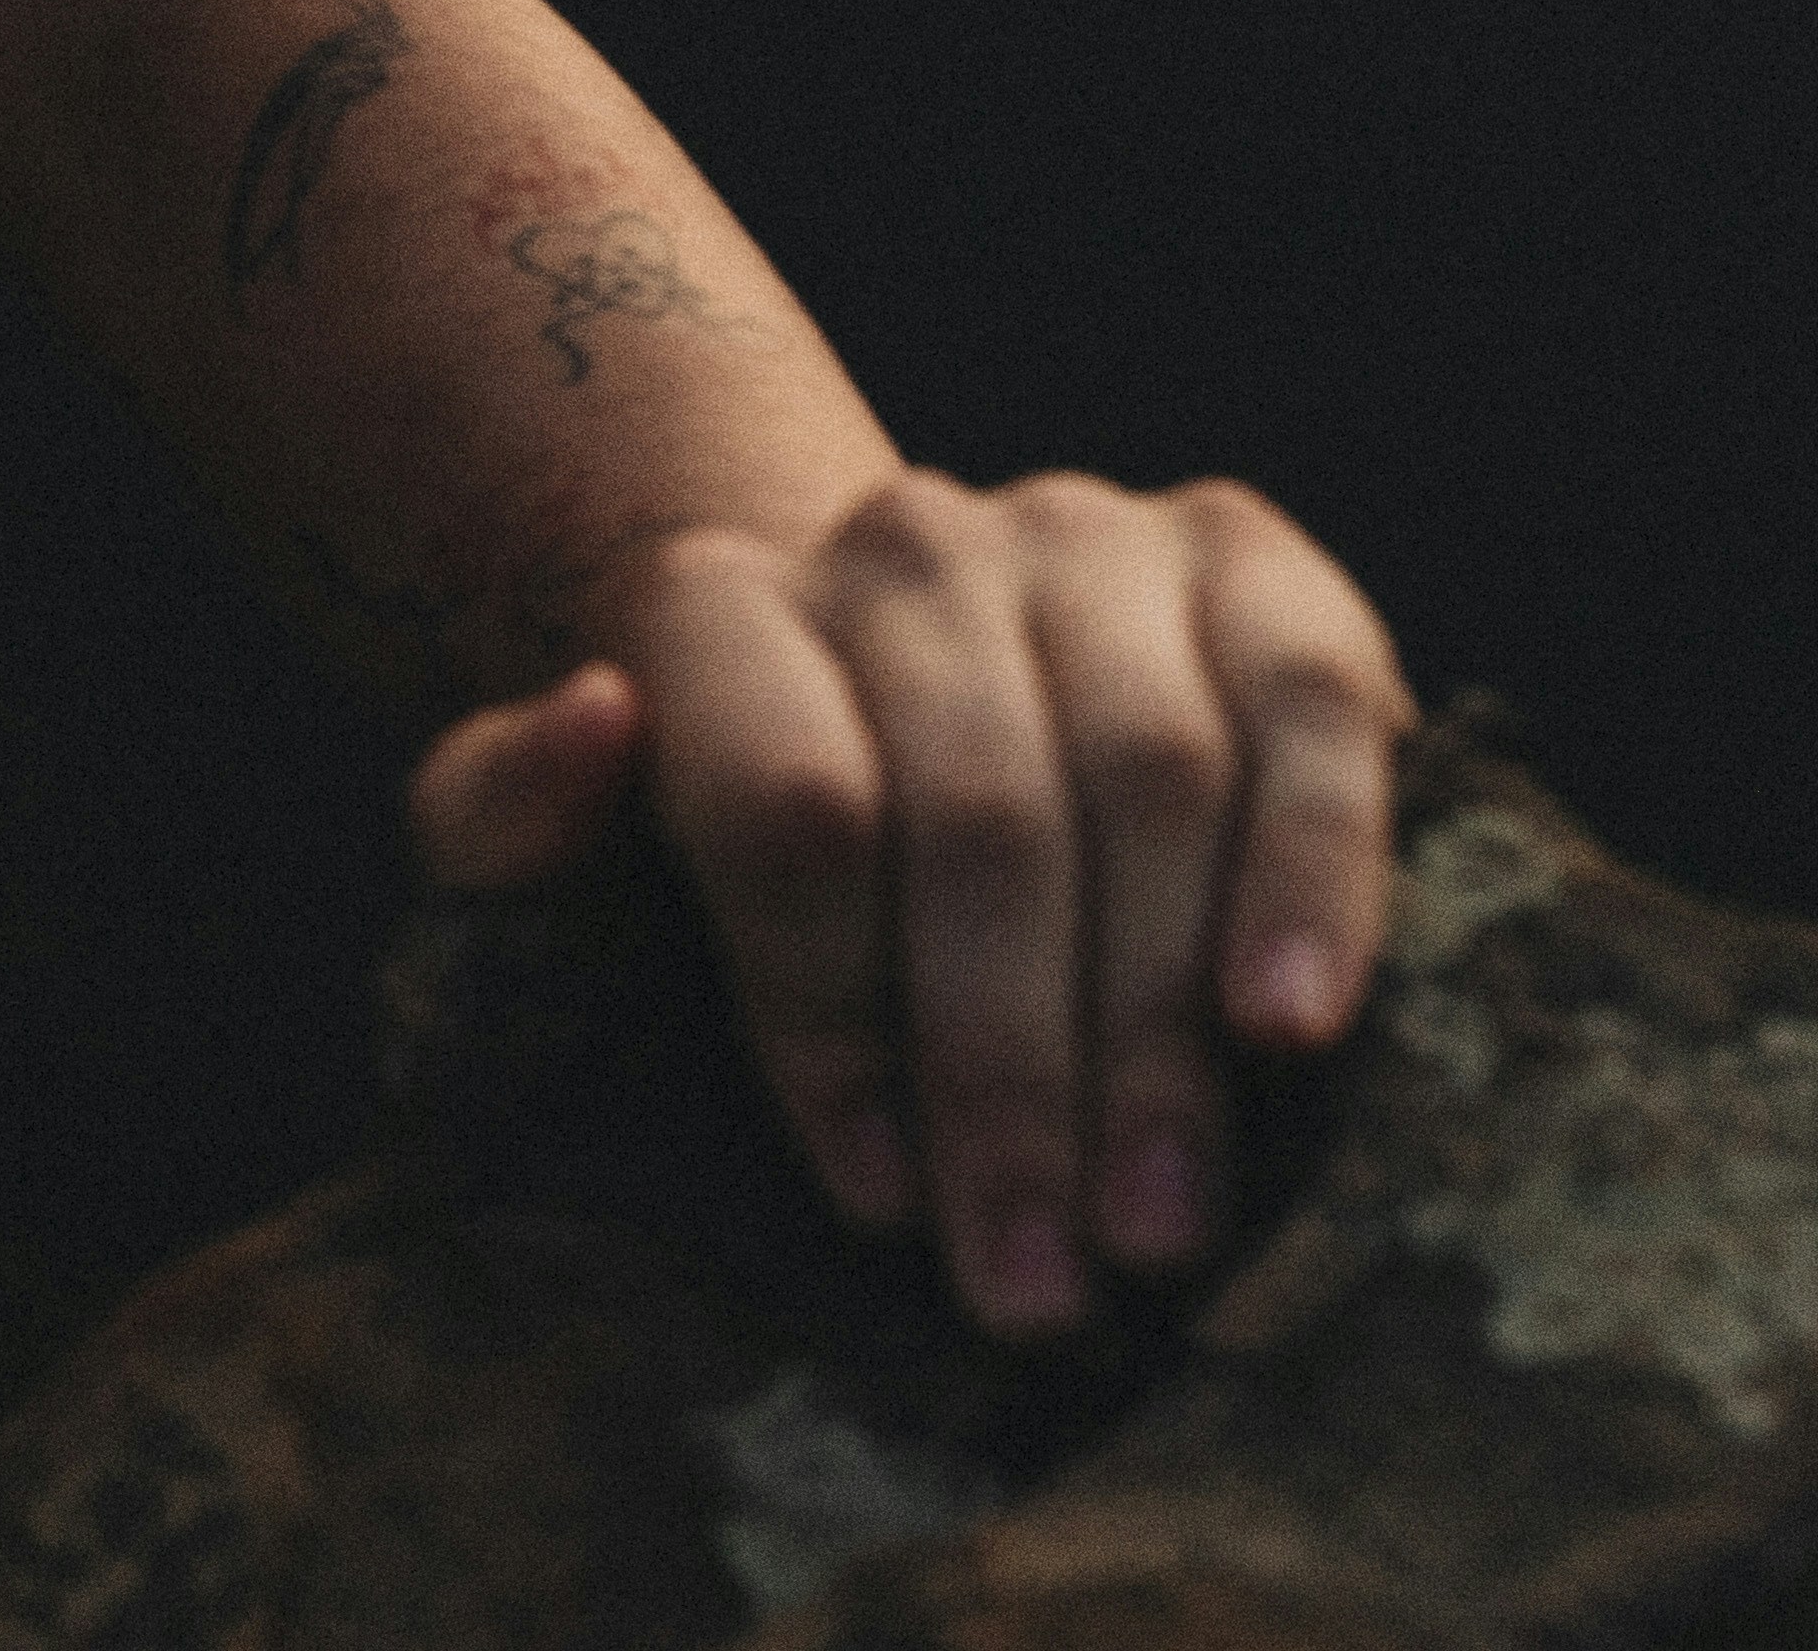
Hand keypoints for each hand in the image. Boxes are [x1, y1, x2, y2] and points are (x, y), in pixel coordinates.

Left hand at [402, 470, 1412, 1337]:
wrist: (906, 714)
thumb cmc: (724, 847)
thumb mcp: (558, 856)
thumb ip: (501, 812)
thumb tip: (595, 718)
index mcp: (717, 602)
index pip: (786, 811)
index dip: (831, 1017)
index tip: (873, 1205)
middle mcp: (904, 541)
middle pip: (978, 816)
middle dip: (1007, 1075)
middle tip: (1034, 1281)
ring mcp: (1090, 535)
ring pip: (1147, 775)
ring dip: (1156, 1026)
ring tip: (1154, 1228)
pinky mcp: (1257, 570)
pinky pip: (1315, 710)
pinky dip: (1314, 876)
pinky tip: (1292, 1032)